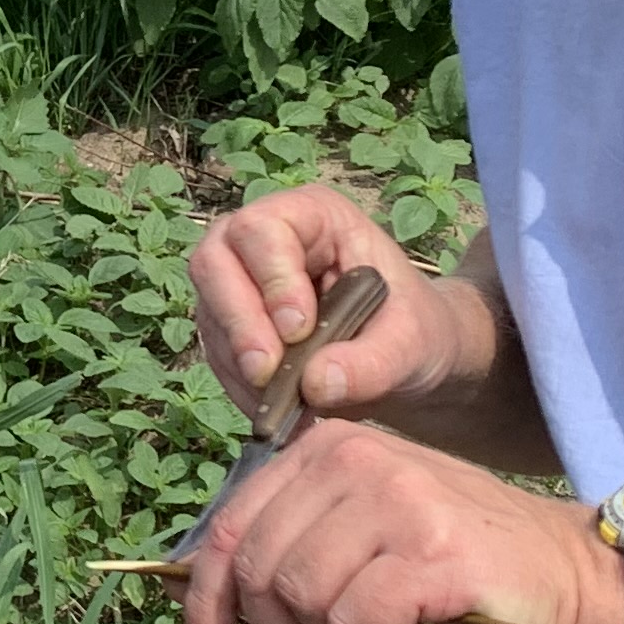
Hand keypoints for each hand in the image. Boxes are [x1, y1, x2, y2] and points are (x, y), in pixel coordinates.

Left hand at [180, 419, 623, 623]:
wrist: (567, 574)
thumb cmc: (452, 568)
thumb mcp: (356, 540)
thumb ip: (286, 548)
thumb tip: (188, 593)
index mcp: (329, 447)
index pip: (233, 523)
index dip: (205, 594)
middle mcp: (357, 459)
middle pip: (260, 566)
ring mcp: (397, 500)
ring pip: (302, 595)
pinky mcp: (433, 552)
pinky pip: (356, 621)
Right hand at [190, 184, 482, 425]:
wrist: (406, 359)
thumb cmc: (415, 329)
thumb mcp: (413, 342)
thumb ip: (373, 361)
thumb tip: (316, 384)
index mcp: (313, 216)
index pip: (262, 230)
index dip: (271, 279)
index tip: (298, 331)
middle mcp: (262, 239)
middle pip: (214, 262)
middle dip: (239, 325)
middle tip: (268, 376)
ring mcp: (239, 281)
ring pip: (209, 311)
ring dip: (238, 365)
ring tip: (284, 404)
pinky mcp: (229, 325)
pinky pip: (215, 353)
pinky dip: (239, 387)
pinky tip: (275, 408)